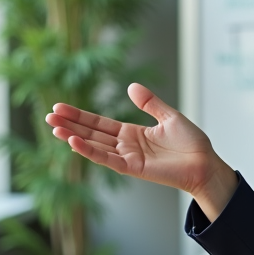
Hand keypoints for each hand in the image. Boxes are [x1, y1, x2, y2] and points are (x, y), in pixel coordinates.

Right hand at [45, 83, 238, 219]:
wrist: (205, 163)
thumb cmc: (191, 143)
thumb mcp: (169, 117)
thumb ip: (150, 103)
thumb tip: (130, 86)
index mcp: (132, 133)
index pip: (99, 123)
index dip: (80, 116)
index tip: (60, 108)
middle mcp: (126, 146)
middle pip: (92, 133)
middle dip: (70, 125)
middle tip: (48, 116)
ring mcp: (127, 158)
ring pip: (94, 146)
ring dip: (74, 137)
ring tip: (54, 128)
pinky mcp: (133, 168)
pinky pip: (107, 159)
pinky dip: (90, 151)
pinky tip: (74, 142)